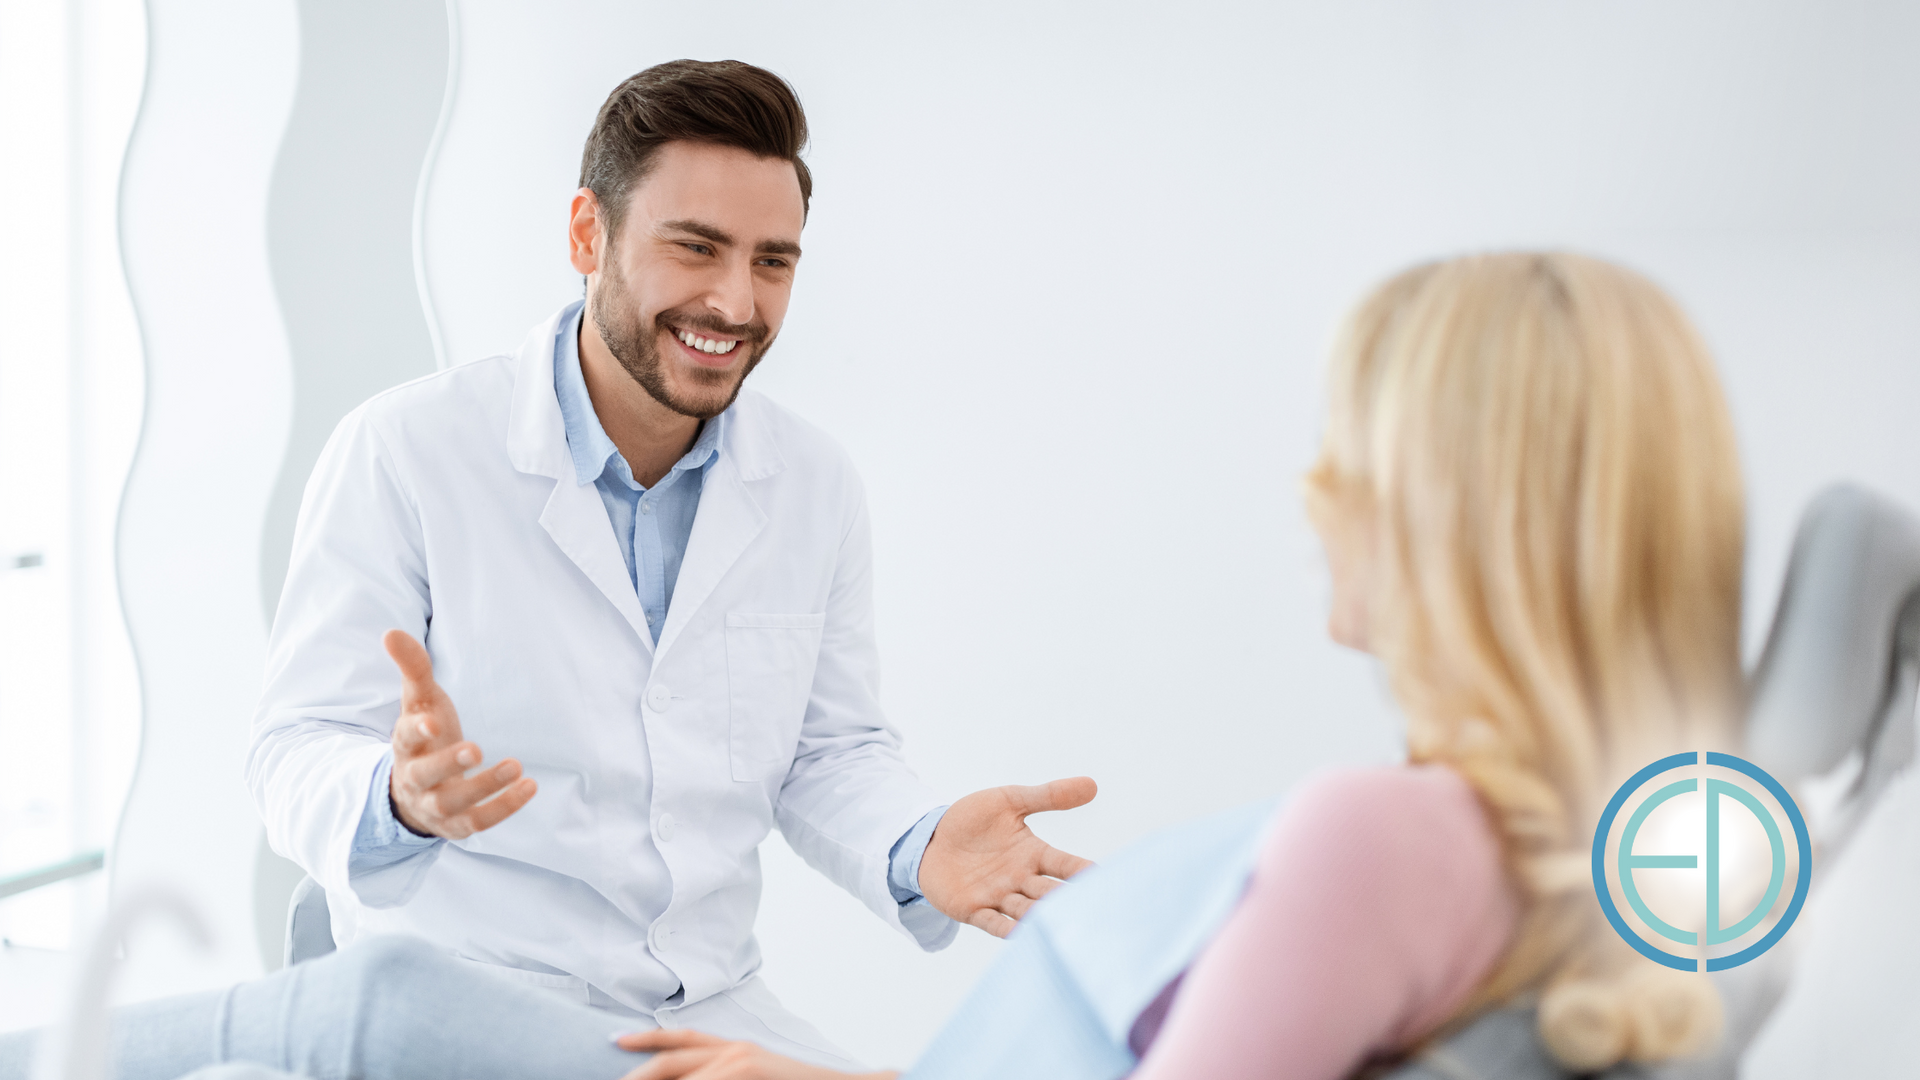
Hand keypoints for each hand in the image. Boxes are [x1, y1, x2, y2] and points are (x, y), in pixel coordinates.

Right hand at [383, 629, 535, 837]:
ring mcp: (435, 806)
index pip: (404, 738)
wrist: (415, 792)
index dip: (416, 730)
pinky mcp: (457, 825)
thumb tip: (391, 632)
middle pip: (425, 776)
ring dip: (484, 786)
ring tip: (516, 766)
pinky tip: (529, 786)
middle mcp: (415, 779)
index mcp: (404, 746)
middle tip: (476, 749)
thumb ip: (413, 669)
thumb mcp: (420, 702)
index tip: (432, 721)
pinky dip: (504, 807)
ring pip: (453, 804)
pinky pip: (479, 822)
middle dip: (448, 764)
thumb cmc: (425, 737)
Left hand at [614, 1030, 895, 1079]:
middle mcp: (735, 1052)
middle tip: (618, 1079)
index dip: (648, 1040)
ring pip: (683, 1078)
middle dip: (640, 1073)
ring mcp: (740, 1067)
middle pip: (672, 1061)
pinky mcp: (746, 1077)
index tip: (618, 1041)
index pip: (684, 1040)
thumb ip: (729, 1069)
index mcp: (737, 1049)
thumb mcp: (760, 1071)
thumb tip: (697, 1074)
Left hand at [917, 776, 1096, 936]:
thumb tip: (1091, 785)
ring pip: (1025, 910)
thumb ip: (1048, 795)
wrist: (931, 838)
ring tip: (1056, 920)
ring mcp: (998, 896)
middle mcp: (1020, 879)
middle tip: (1091, 911)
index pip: (1064, 865)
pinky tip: (1021, 935)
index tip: (1104, 877)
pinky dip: (1007, 929)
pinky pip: (993, 923)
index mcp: (1033, 854)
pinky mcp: (973, 909)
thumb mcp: (1010, 801)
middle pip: (1049, 892)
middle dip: (1068, 901)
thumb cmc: (973, 820)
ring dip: (1040, 916)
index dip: (1082, 871)